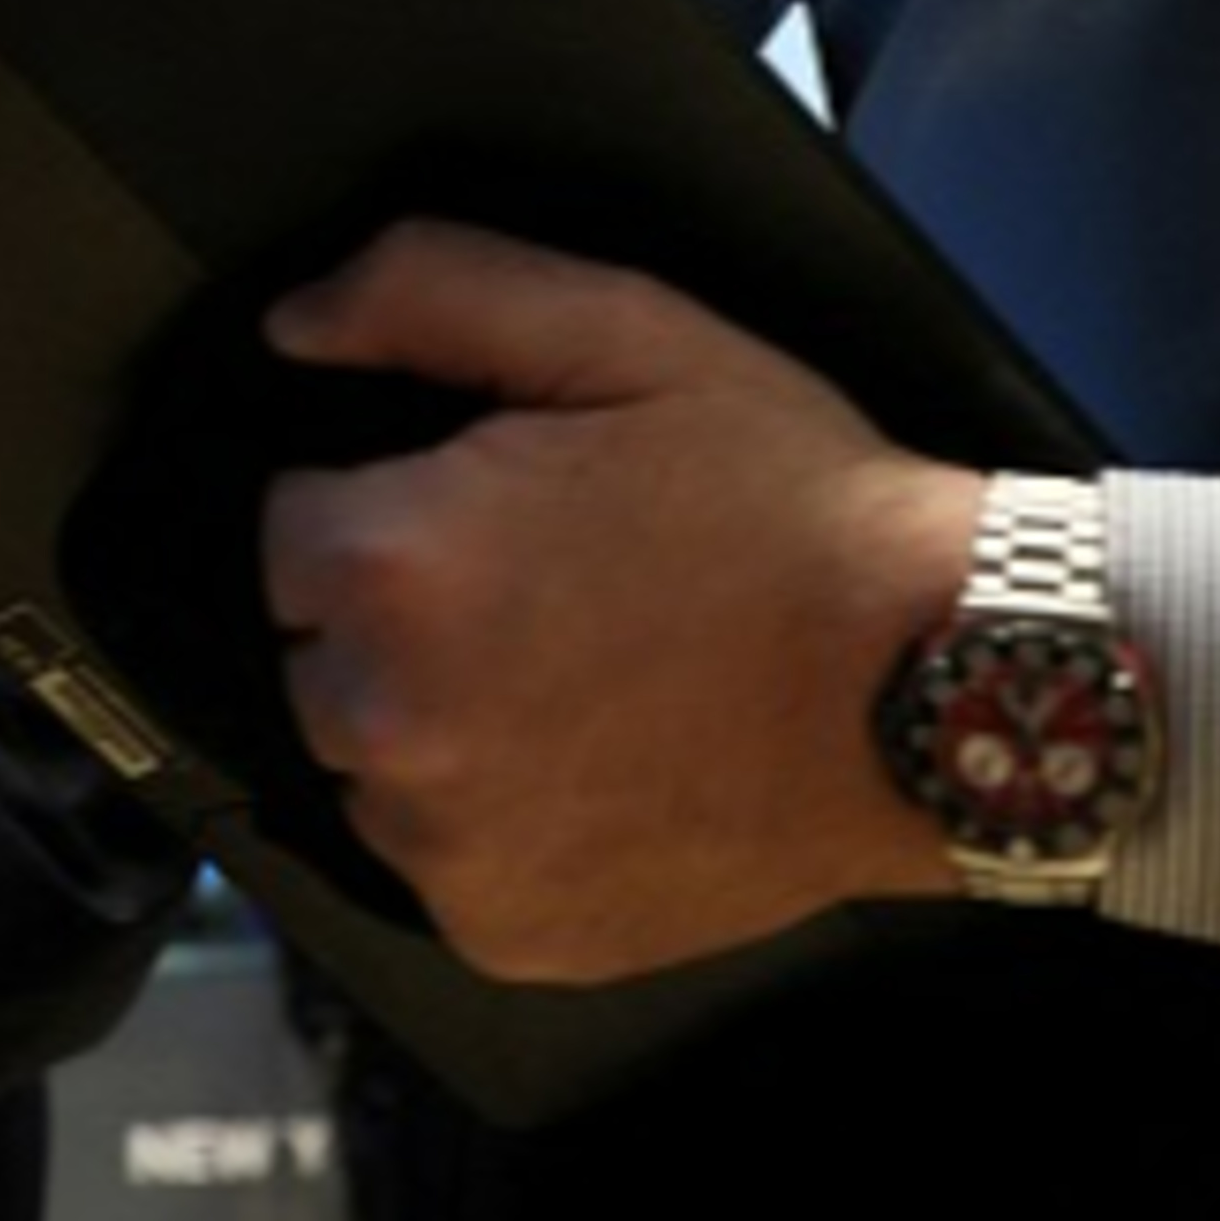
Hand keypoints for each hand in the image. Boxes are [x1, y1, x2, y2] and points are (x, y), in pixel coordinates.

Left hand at [260, 220, 984, 983]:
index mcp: (397, 561)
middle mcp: (392, 718)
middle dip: (403, 607)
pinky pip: (439, 858)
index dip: (391, 500)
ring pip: (368, 758)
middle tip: (550, 583)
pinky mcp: (501, 930)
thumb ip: (429, 290)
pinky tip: (597, 757)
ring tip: (582, 671)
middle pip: (317, 646)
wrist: (929, 684)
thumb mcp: (622, 329)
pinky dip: (493, 817)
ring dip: (437, 715)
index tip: (491, 505)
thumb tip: (300, 320)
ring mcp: (445, 843)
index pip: (290, 524)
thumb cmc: (788, 507)